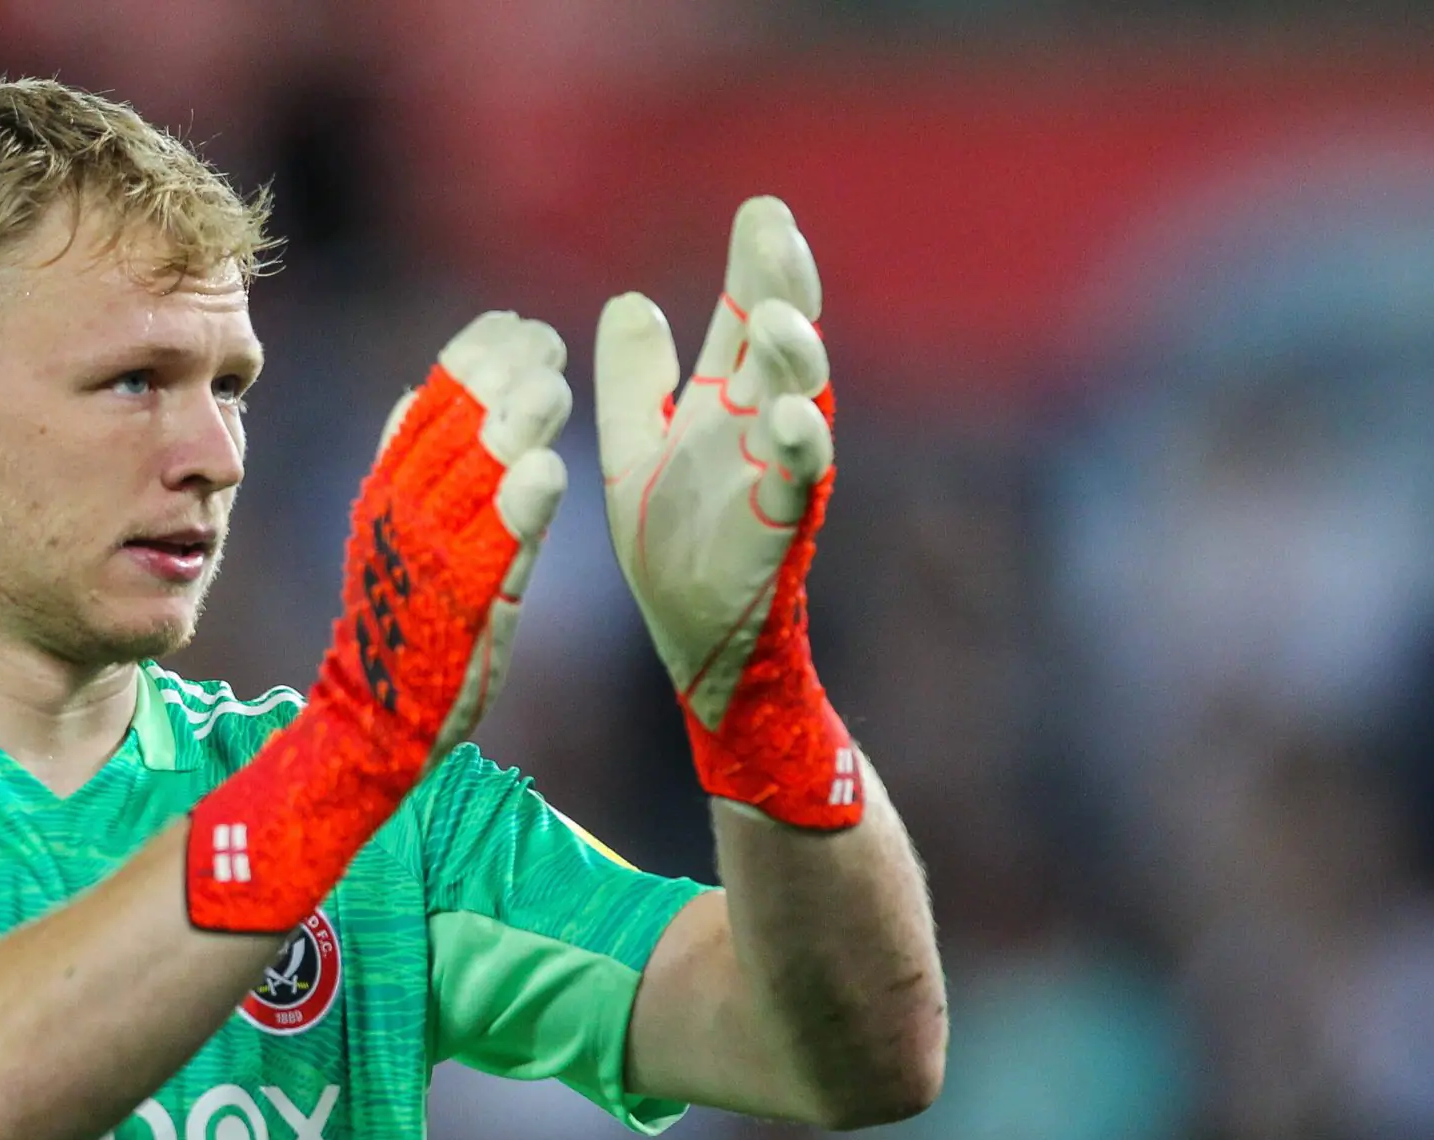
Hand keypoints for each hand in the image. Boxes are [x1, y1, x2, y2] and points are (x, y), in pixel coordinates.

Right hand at [352, 312, 570, 764]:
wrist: (376, 715)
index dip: (473, 354)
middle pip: (454, 425)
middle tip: (547, 342)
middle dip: (502, 373)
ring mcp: (426, 557)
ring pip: (472, 475)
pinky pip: (489, 549)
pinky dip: (517, 509)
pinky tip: (548, 469)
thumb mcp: (397, 526)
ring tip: (554, 386)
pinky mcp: (456, 605)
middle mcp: (400, 511)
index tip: (514, 324)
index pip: (430, 401)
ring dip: (514, 425)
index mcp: (389, 485)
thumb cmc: (405, 616)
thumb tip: (425, 386)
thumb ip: (418, 460)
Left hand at [594, 198, 859, 827]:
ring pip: (803, 400)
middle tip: (775, 231)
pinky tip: (788, 415)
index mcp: (727, 399)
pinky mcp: (780, 525)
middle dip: (785, 284)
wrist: (690, 635)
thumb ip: (633, 382)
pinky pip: (799, 480)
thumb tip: (629, 301)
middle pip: (784, 339)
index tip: (761, 210)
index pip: (748, 316)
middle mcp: (761, 424)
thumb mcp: (633, 448)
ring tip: (777, 319)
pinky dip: (798, 446)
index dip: (759, 265)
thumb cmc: (671, 543)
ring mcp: (778, 472)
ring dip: (795, 358)